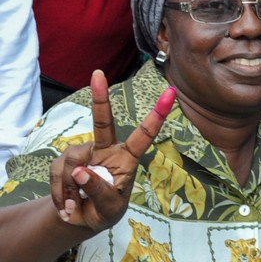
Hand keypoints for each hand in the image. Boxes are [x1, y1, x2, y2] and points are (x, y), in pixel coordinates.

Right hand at [47, 71, 174, 233]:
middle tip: (98, 74)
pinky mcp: (64, 162)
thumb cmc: (105, 210)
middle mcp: (106, 150)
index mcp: (127, 158)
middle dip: (99, 97)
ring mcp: (84, 154)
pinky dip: (60, 195)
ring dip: (70, 190)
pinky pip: (57, 175)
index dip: (157, 115)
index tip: (171, 93)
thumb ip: (99, 190)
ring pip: (72, 163)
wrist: (82, 219)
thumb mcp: (110, 207)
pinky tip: (66, 205)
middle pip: (102, 122)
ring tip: (76, 206)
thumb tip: (80, 170)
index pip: (144, 135)